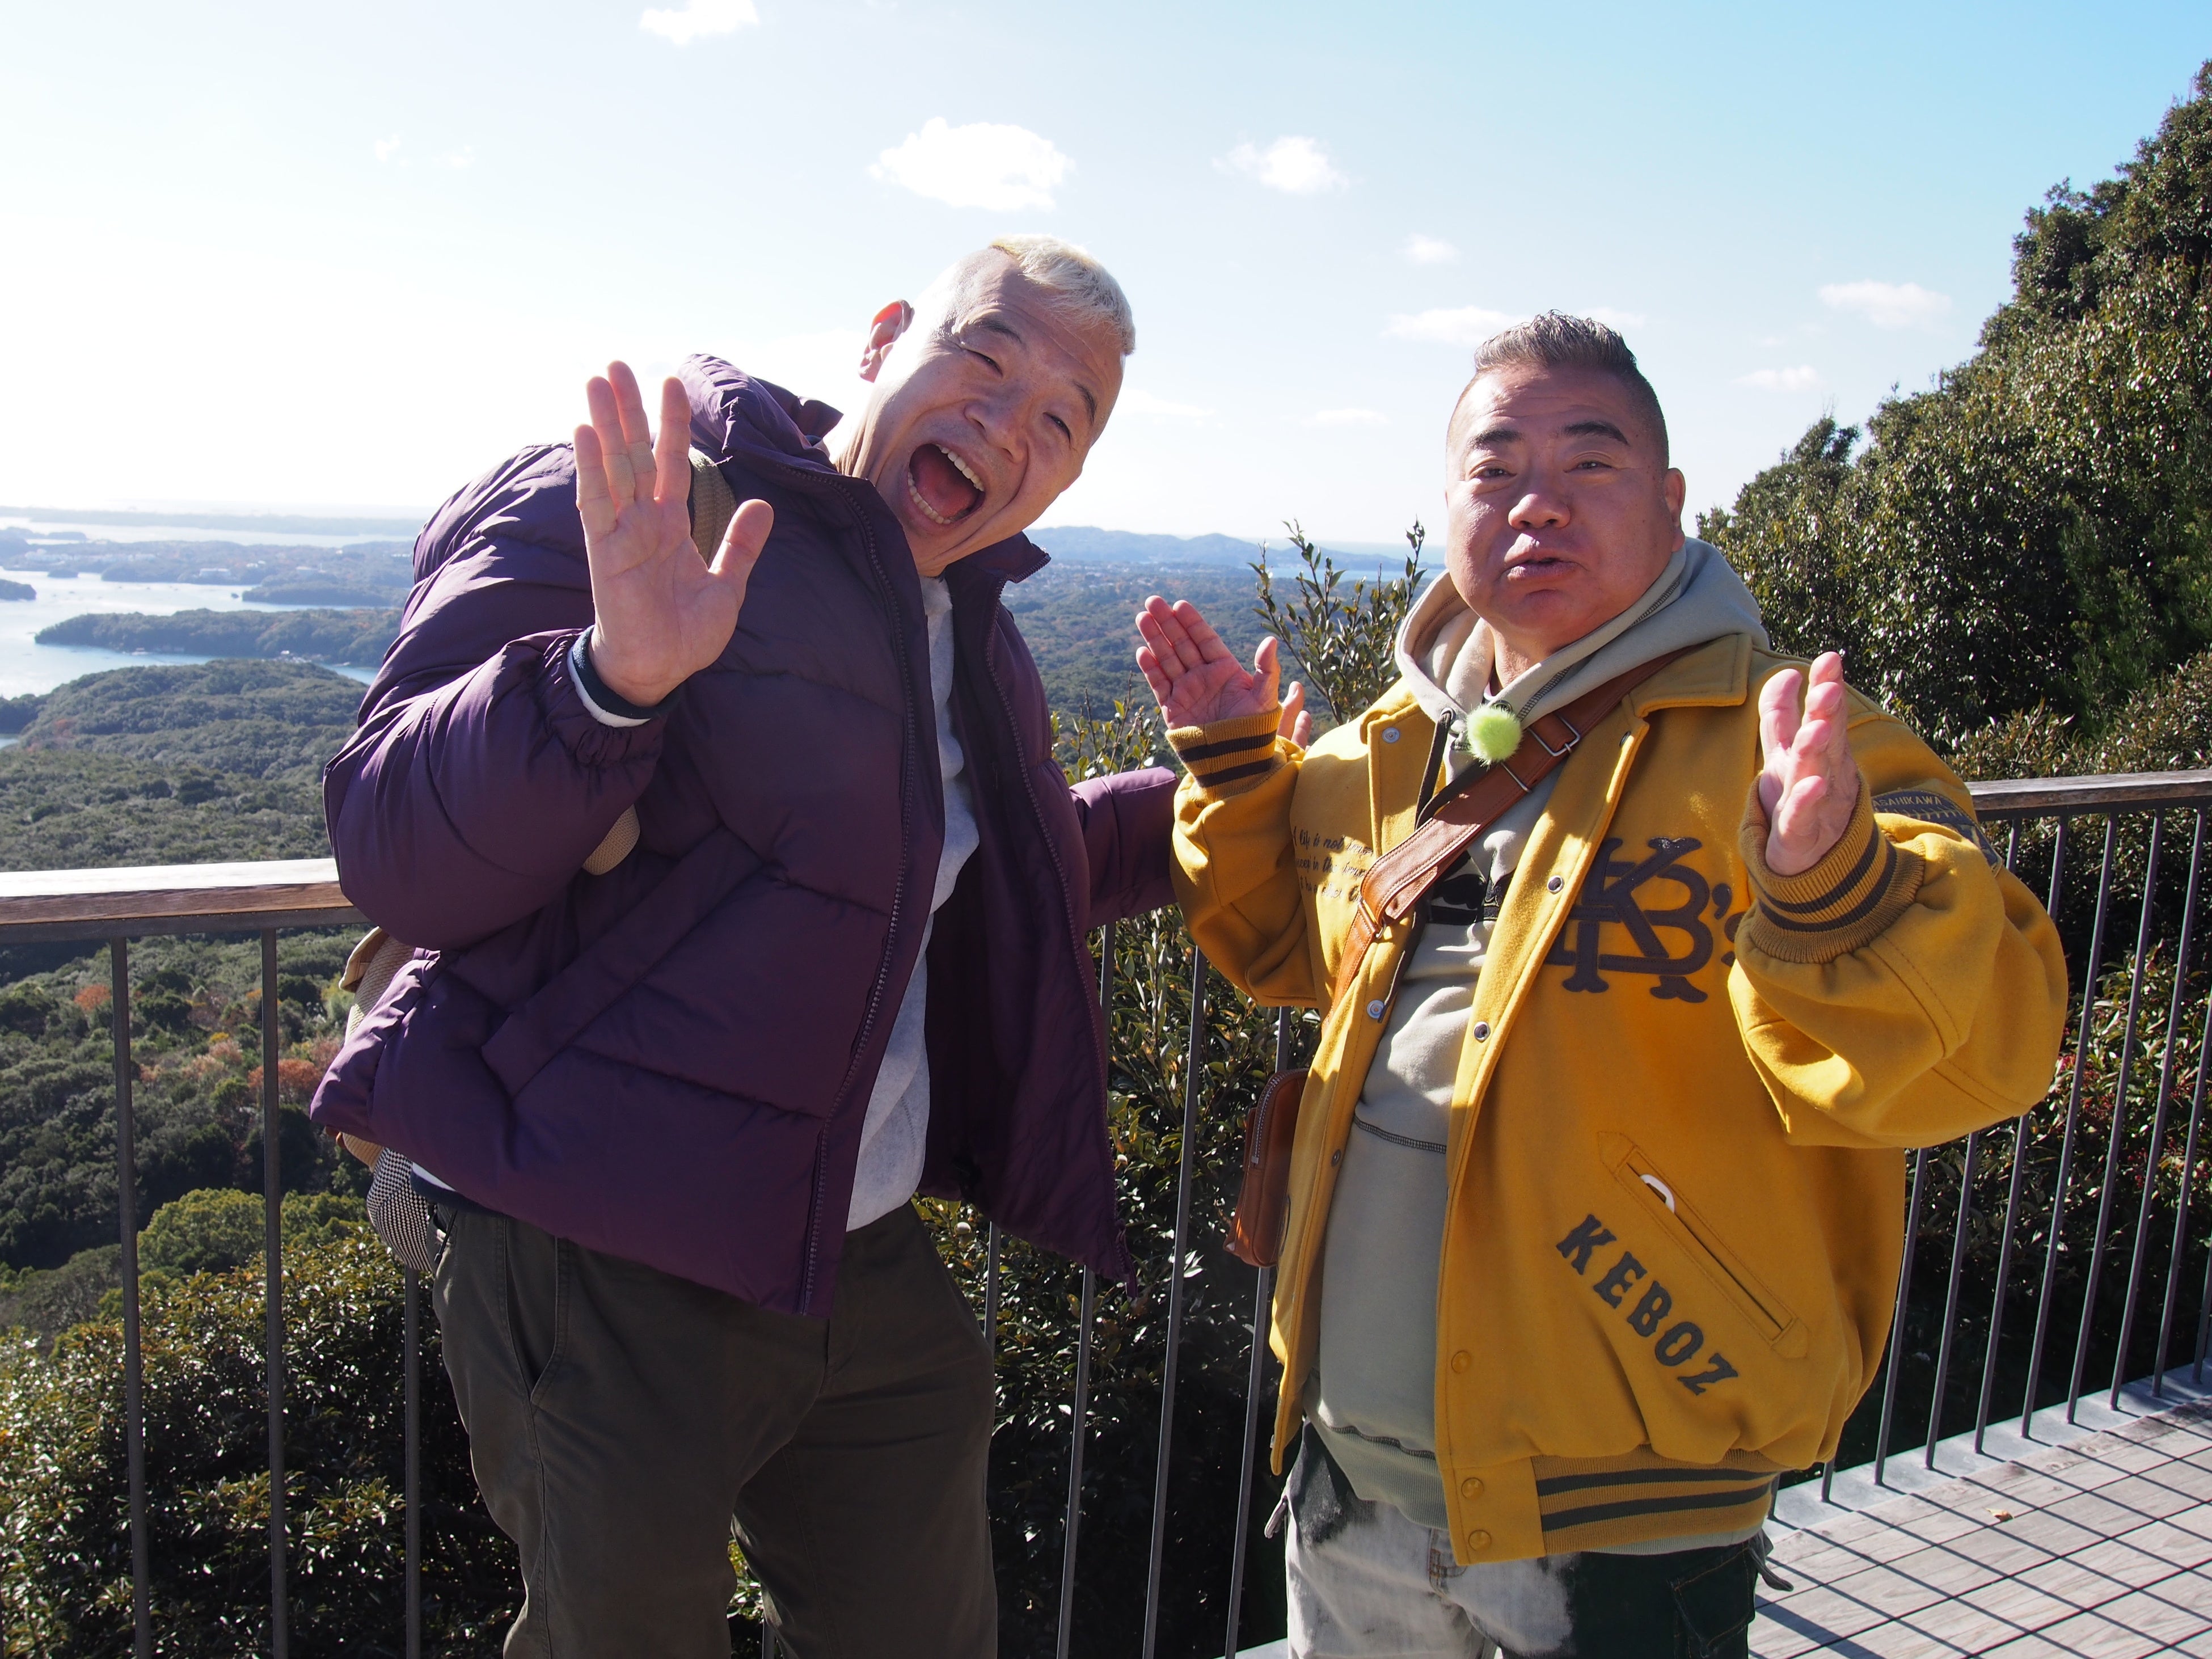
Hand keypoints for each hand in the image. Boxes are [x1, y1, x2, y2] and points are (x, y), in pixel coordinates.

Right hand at [575, 363, 774, 707]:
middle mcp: (642, 521)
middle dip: (628, 410)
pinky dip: (590, 467)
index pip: (669, 463)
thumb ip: (741, 545)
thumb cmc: (687, 634)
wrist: (660, 671)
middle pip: (634, 453)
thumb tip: (763, 505)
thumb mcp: (727, 585)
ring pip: (613, 467)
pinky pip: (595, 502)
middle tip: (617, 364)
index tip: (671, 383)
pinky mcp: (604, 551)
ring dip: (605, 424)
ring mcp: (620, 532)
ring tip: (598, 380)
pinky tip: (584, 432)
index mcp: (670, 525)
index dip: (670, 424)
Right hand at [1135, 596, 1304, 736]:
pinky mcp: (1173, 707)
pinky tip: (1141, 651)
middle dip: (1167, 623)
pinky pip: (1159, 683)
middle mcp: (1204, 676)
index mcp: (1225, 669)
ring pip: (1167, 658)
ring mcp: (1186, 691)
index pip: (1205, 639)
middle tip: (1152, 601)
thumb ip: (1267, 669)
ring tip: (1142, 617)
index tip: (1180, 604)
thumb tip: (1271, 640)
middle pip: (1182, 643)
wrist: (1235, 763)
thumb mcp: (1265, 698)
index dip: (1192, 622)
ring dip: (1154, 638)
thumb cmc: (1254, 730)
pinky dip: (1150, 668)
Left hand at [1757, 651, 1859, 875]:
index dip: (1825, 687)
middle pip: (1825, 738)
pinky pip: (1803, 815)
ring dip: (1816, 750)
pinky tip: (1813, 784)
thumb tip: (1786, 673)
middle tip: (1828, 686)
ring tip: (1815, 728)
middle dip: (1826, 713)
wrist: (1809, 862)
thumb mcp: (1784, 754)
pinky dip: (1807, 800)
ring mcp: (1816, 803)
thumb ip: (1782, 716)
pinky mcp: (1800, 833)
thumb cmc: (1798, 800)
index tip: (1830, 658)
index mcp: (1818, 752)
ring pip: (1816, 773)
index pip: (1823, 714)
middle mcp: (1822, 773)